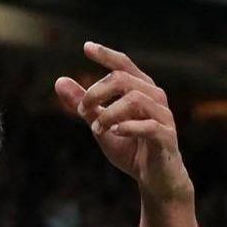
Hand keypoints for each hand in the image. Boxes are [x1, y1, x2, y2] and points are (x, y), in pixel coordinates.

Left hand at [54, 41, 192, 204]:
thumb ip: (84, 105)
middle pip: (123, 79)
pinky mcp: (167, 137)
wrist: (155, 178)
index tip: (86, 47)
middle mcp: (154, 97)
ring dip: (109, 112)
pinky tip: (114, 131)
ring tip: (96, 128)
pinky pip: (150, 125)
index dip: (106, 54)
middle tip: (82, 109)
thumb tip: (59, 81)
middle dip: (96, 92)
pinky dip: (128, 127)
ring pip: (135, 99)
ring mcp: (164, 116)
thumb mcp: (101, 125)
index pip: (123, 65)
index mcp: (140, 90)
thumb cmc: (131, 148)